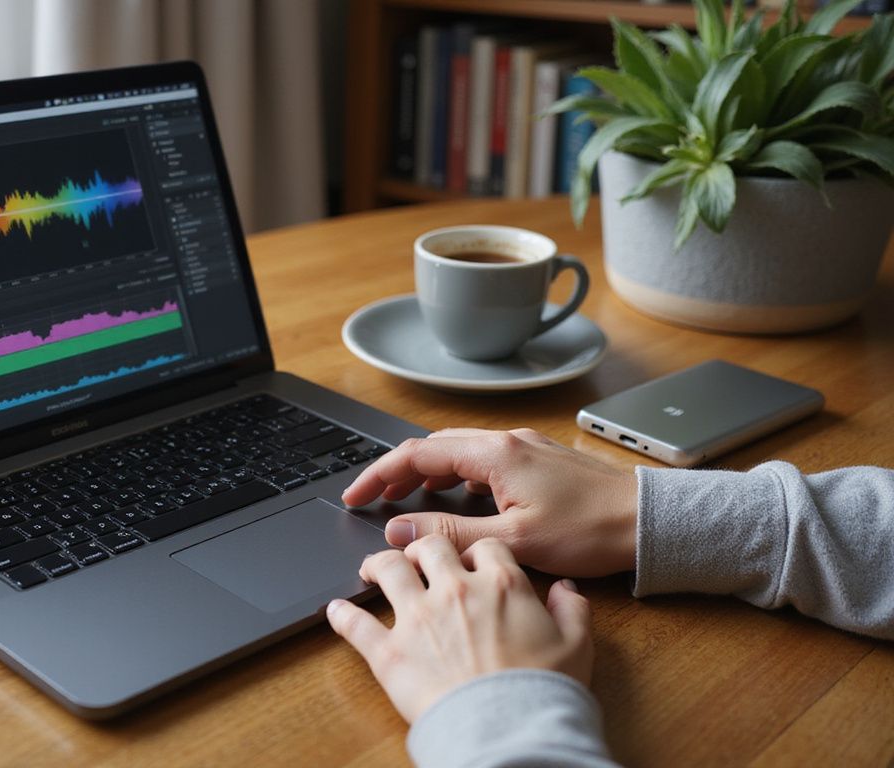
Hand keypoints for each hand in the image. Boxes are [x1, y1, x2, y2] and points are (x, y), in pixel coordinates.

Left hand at [327, 536, 592, 722]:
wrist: (510, 730)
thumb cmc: (544, 692)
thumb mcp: (577, 647)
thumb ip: (573, 611)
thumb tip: (566, 591)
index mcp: (501, 585)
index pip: (484, 547)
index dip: (476, 551)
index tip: (471, 561)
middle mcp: (456, 591)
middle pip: (430, 547)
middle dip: (422, 548)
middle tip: (416, 557)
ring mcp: (418, 618)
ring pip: (388, 570)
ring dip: (378, 565)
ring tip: (372, 569)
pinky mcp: (389, 651)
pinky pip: (356, 624)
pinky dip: (341, 616)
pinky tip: (334, 610)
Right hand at [341, 428, 637, 577]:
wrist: (651, 521)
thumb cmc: (593, 530)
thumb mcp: (513, 541)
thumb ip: (451, 534)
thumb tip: (399, 529)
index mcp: (495, 454)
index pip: (418, 453)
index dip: (379, 474)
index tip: (355, 496)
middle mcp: (508, 442)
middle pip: (435, 447)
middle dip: (398, 472)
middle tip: (374, 500)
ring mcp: (526, 448)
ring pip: (459, 452)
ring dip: (428, 473)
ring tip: (407, 500)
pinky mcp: (540, 461)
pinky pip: (484, 460)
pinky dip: (457, 475)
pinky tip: (458, 497)